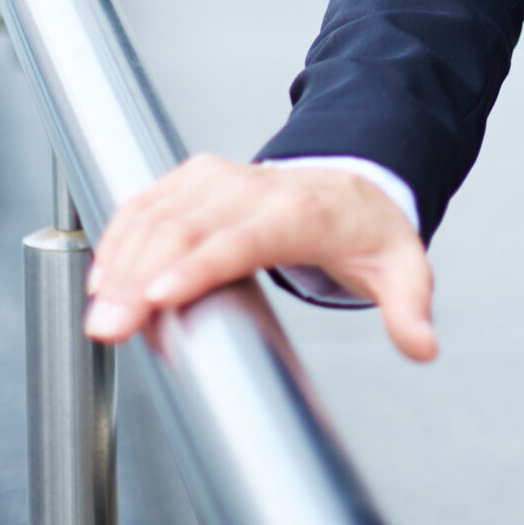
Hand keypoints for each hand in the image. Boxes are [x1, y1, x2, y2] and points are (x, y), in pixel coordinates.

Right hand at [83, 156, 437, 361]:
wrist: (352, 181)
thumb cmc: (367, 230)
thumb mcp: (402, 267)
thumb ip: (410, 307)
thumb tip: (422, 345)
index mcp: (300, 212)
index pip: (242, 239)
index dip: (197, 267)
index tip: (157, 299)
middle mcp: (254, 189)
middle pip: (187, 230)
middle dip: (141, 278)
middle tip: (110, 329)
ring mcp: (220, 179)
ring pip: (159, 214)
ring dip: (122, 262)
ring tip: (101, 315)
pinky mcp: (196, 178)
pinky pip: (149, 201)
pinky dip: (121, 235)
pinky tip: (104, 277)